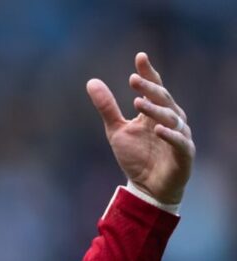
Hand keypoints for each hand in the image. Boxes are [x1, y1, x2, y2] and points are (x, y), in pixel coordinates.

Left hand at [86, 52, 194, 204]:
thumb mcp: (116, 130)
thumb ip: (107, 107)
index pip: (154, 87)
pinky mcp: (184, 154)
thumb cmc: (136, 157)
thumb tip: (91, 81)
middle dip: (150, 88)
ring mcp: (179, 135)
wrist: (147, 188)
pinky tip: (159, 129)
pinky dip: (171, 134)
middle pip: (163, 99)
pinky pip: (180, 142)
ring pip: (171, 118)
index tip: (140, 57)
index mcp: (155, 112)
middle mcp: (170, 120)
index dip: (148, 73)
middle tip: (134, 80)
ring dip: (155, 110)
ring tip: (138, 103)